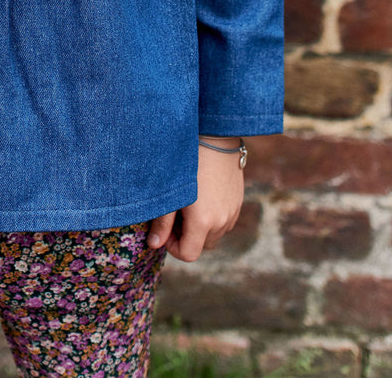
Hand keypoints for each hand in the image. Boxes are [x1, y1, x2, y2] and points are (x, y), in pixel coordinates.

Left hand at [148, 138, 243, 262]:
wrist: (215, 136)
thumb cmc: (189, 162)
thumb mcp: (171, 192)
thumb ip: (162, 222)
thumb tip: (153, 245)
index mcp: (204, 223)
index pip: (189, 254)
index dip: (173, 246)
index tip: (166, 227)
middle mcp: (222, 222)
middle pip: (201, 245)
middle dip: (186, 235)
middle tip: (176, 211)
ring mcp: (233, 212)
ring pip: (214, 233)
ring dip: (200, 226)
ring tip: (189, 200)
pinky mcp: (238, 201)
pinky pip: (224, 220)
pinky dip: (212, 215)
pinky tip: (203, 192)